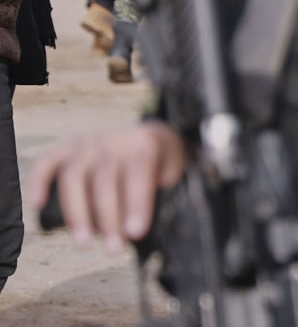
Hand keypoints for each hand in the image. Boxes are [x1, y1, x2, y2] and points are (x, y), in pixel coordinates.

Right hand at [30, 123, 187, 249]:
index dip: (136, 205)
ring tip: (84, 243)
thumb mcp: (173, 175)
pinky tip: (38, 205)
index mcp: (143, 145)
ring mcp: (87, 143)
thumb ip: (161, 198)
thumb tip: (141, 234)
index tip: (134, 233)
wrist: (152, 135)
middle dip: (108, 220)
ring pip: (74, 178)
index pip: (137, 176)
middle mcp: (112, 141)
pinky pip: (47, 163)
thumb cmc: (161, 164)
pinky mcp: (67, 149)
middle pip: (104, 182)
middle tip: (114, 249)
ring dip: (77, 213)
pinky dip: (38, 183)